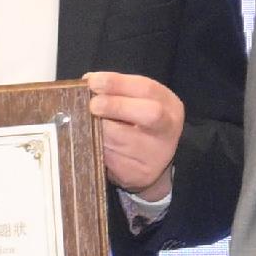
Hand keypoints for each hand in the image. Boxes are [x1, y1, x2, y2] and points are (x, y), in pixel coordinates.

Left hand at [84, 70, 184, 199]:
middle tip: (92, 105)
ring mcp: (155, 155)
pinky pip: (110, 159)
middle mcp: (167, 130)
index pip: (146, 89)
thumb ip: (117, 90)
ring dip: (97, 129)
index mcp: (169, 106)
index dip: (117, 83)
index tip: (93, 82)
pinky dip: (95, 148)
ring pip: (120, 140)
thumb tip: (88, 81)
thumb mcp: (137, 102)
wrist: (153, 162)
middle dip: (116, 106)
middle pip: (148, 114)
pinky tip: (91, 142)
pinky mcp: (139, 174)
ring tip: (86, 124)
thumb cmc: (139, 124)